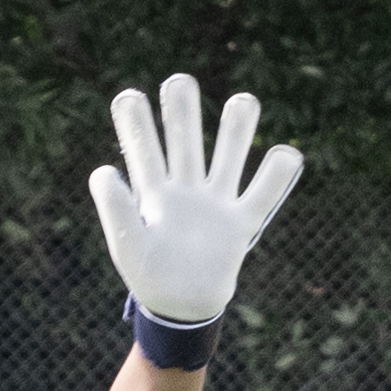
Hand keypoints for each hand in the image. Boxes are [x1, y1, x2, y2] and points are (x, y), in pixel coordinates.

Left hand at [86, 75, 296, 327]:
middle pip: (186, 139)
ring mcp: (215, 202)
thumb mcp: (126, 245)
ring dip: (236, 130)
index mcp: (153, 191)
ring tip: (243, 101)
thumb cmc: (149, 277)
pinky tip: (286, 154)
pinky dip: (276, 175)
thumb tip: (104, 169)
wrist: (182, 308)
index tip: (129, 97)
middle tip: (179, 82)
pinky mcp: (241, 222)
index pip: (144, 148)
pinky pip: (262, 194)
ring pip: (229, 155)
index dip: (136, 122)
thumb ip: (116, 209)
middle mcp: (185, 188)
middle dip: (183, 110)